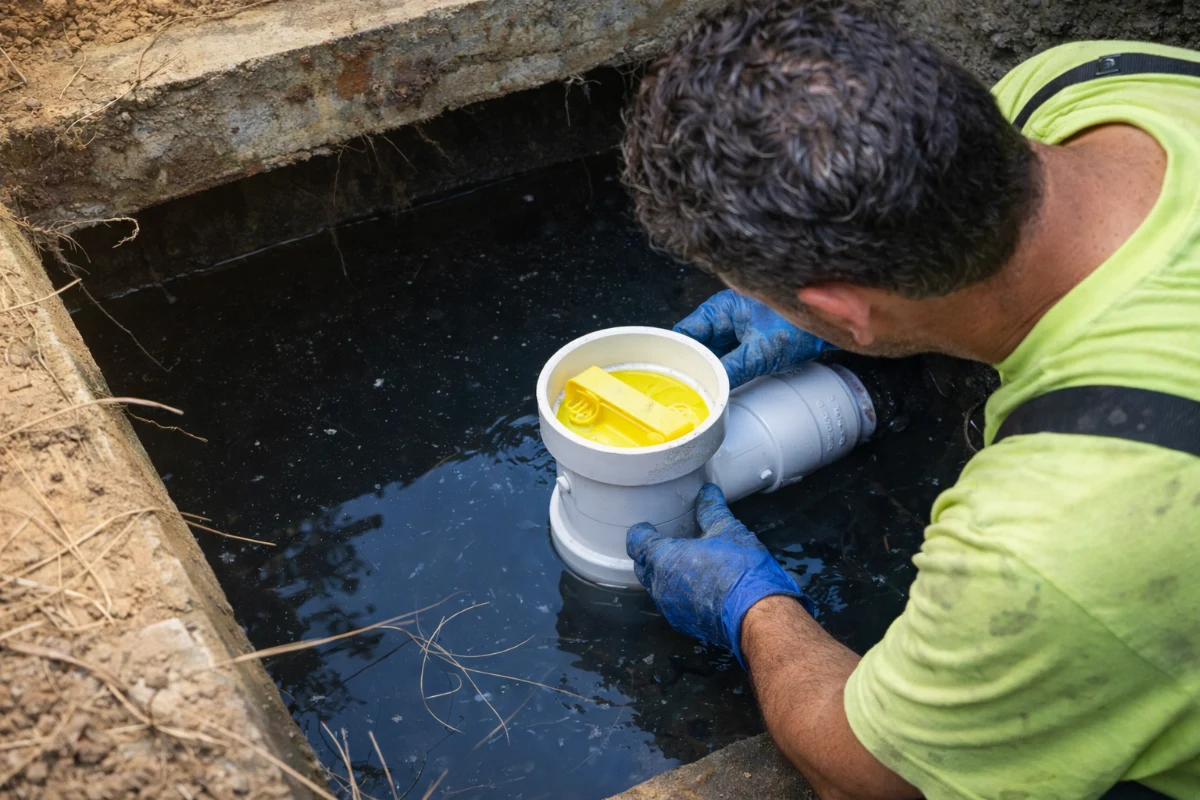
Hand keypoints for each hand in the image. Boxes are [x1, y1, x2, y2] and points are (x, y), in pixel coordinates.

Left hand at [627, 483, 813, 665]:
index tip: (646, 528)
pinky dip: (678, 592)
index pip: (637, 543)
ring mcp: (671, 607)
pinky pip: (671, 603)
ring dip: (664, 574)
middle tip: (665, 543)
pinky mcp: (684, 623)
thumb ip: (712, 510)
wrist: (757, 614)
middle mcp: (661, 586)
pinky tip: (697, 585)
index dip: (640, 533)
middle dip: (650, 554)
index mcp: (665, 559)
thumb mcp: (727, 531)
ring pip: (656, 587)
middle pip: (643, 566)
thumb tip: (708, 494)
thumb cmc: (741, 572)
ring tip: (683, 562)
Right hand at [674, 290, 831, 389]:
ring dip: (709, 367)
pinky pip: (726, 355)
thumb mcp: (759, 353)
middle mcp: (726, 315)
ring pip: (711, 351)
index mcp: (722, 308)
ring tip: (704, 386)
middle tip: (689, 386)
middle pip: (696, 343)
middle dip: (694, 364)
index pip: (686, 331)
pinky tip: (721, 381)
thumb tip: (712, 388)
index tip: (674, 373)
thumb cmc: (799, 326)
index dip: (678, 352)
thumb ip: (730, 371)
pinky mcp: (747, 339)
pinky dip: (723, 368)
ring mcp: (737, 327)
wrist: (830, 325)